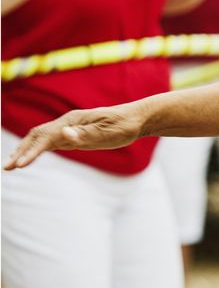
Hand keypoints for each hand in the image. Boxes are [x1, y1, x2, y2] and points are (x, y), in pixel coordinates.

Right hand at [3, 106, 144, 169]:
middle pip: (37, 136)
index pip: (46, 137)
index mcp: (73, 121)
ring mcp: (68, 129)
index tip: (21, 165)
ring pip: (40, 139)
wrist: (136, 119)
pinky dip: (35, 151)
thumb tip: (64, 134)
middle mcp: (67, 123)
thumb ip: (86, 134)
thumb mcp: (108, 132)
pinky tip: (27, 159)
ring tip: (10, 166)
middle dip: (20, 152)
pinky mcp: (73, 135)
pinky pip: (49, 143)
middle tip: (6, 168)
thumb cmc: (124, 125)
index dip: (32, 151)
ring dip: (24, 151)